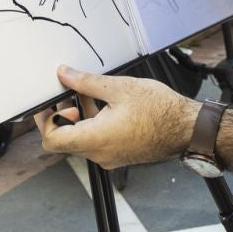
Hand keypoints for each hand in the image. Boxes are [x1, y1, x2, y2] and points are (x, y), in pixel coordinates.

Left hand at [36, 66, 198, 169]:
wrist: (188, 129)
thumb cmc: (161, 111)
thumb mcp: (119, 88)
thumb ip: (86, 82)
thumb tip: (65, 74)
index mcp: (96, 139)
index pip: (52, 139)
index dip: (44, 120)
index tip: (46, 103)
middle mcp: (100, 154)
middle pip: (65, 139)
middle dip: (61, 114)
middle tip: (64, 92)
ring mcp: (110, 157)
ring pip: (81, 139)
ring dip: (78, 117)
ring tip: (87, 92)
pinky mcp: (119, 154)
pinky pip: (96, 141)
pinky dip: (92, 123)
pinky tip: (103, 103)